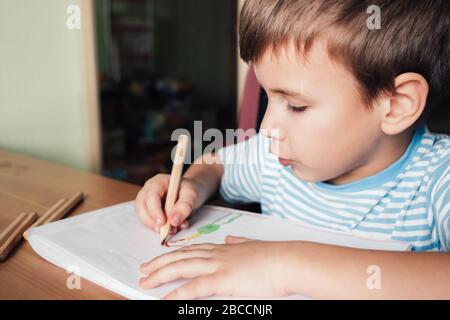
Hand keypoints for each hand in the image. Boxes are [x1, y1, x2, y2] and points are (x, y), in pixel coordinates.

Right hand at [135, 174, 201, 233]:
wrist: (192, 194)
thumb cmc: (191, 190)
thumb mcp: (192, 194)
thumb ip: (184, 206)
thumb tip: (174, 221)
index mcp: (158, 182)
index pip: (151, 195)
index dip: (154, 210)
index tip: (163, 222)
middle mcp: (149, 190)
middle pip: (141, 206)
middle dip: (151, 221)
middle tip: (165, 231)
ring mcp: (148, 201)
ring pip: (143, 216)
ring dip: (156, 227)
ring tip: (173, 230)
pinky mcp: (150, 212)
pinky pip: (150, 222)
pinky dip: (160, 229)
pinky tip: (173, 229)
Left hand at [139, 236, 291, 298]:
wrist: (287, 260)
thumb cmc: (275, 257)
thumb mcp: (252, 246)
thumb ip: (238, 242)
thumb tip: (229, 239)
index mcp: (223, 248)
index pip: (191, 250)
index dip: (173, 254)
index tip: (160, 258)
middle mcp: (216, 253)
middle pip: (180, 256)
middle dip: (159, 263)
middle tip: (143, 269)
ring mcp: (218, 265)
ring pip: (181, 267)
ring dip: (160, 274)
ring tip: (144, 281)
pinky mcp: (222, 279)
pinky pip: (193, 288)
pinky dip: (175, 294)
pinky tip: (163, 300)